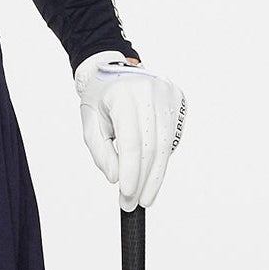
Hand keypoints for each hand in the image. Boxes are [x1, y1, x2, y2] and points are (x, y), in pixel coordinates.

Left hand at [74, 52, 184, 210]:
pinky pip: (172, 136)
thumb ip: (101, 152)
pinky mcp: (178, 99)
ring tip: (145, 196)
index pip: (131, 141)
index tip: (128, 195)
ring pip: (166, 145)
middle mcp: (150, 91)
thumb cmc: (99, 96)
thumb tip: (117, 178)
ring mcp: (167, 93)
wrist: (112, 66)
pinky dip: (162, 158)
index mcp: (123, 93)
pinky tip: (151, 172)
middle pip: (152, 146)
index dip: (132, 172)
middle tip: (133, 203)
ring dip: (156, 175)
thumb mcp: (90, 123)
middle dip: (143, 180)